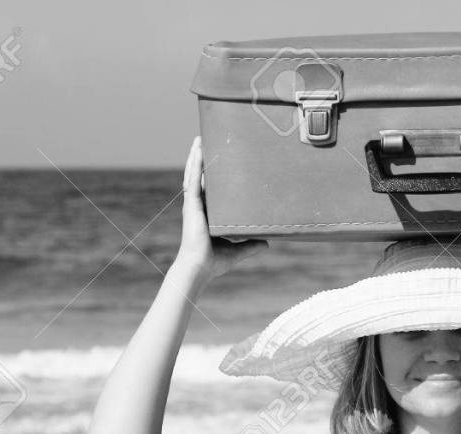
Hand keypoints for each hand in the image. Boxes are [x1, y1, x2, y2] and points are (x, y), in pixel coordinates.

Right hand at [175, 136, 267, 281]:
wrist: (200, 268)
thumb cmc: (214, 261)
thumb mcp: (238, 250)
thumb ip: (251, 245)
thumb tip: (268, 242)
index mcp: (208, 214)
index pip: (210, 190)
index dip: (211, 175)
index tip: (218, 161)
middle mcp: (199, 206)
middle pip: (201, 177)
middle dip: (203, 160)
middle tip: (208, 141)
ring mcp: (194, 204)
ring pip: (194, 174)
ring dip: (196, 156)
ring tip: (200, 139)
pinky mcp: (192, 204)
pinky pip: (193, 179)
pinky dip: (195, 164)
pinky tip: (197, 150)